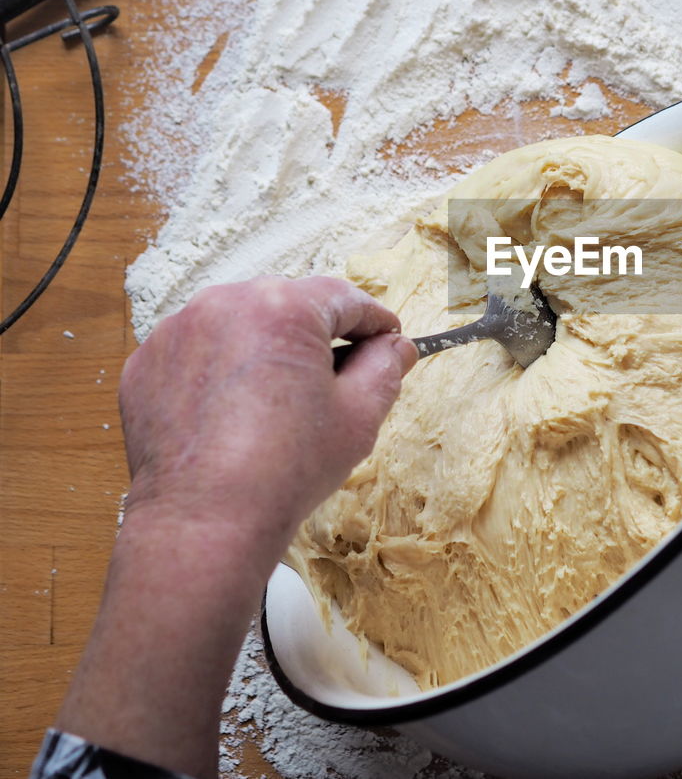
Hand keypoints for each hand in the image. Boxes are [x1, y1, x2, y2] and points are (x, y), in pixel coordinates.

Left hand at [118, 275, 417, 560]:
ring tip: (278, 398)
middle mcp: (225, 303)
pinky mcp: (146, 362)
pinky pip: (197, 349)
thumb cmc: (286, 470)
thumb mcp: (359, 416)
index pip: (345, 298)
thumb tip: (396, 346)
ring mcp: (178, 330)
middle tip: (336, 378)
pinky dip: (219, 369)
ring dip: (265, 347)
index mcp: (284, 308)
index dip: (374, 321)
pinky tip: (234, 411)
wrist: (205, 521)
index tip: (387, 340)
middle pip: (289, 305)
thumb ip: (385, 367)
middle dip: (316, 335)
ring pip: (240, 324)